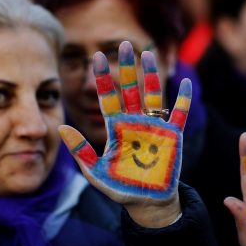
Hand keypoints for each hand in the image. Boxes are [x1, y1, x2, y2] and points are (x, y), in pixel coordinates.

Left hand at [59, 41, 190, 227]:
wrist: (147, 202)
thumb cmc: (121, 188)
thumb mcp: (96, 173)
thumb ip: (81, 151)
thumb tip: (62, 128)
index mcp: (116, 128)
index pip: (107, 97)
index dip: (102, 78)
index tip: (96, 57)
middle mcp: (135, 122)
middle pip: (130, 89)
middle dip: (126, 67)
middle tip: (122, 44)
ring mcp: (155, 127)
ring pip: (153, 95)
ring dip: (151, 75)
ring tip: (148, 53)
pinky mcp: (172, 136)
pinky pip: (179, 114)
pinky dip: (182, 99)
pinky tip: (182, 81)